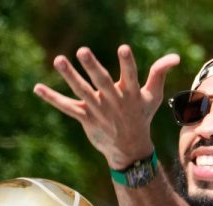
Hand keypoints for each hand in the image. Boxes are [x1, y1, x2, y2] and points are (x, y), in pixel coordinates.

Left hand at [33, 44, 179, 169]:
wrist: (129, 149)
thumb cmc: (141, 117)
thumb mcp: (153, 96)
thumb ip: (159, 73)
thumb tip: (175, 57)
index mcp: (130, 94)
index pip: (130, 75)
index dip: (127, 63)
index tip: (123, 48)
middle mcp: (113, 101)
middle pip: (101, 82)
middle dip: (92, 67)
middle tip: (82, 50)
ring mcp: (97, 110)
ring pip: (81, 91)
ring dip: (69, 76)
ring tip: (58, 59)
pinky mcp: (85, 117)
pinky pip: (66, 107)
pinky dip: (51, 98)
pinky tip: (37, 88)